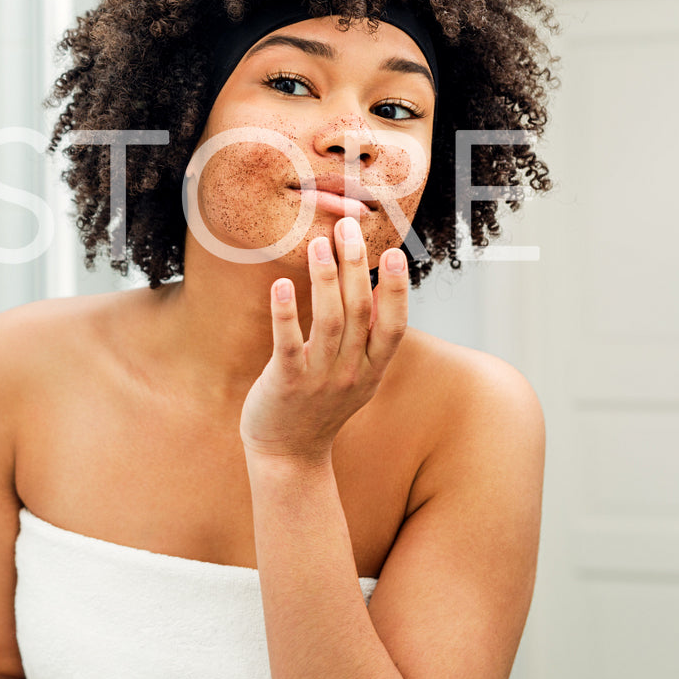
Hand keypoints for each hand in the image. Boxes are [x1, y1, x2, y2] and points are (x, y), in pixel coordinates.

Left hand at [239, 215, 409, 464]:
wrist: (289, 453)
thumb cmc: (320, 404)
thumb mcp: (357, 373)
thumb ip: (370, 336)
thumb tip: (382, 286)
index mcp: (372, 368)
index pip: (394, 324)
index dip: (396, 288)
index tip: (393, 250)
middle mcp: (352, 373)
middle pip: (359, 312)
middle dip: (355, 265)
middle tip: (348, 226)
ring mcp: (319, 379)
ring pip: (328, 322)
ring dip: (325, 279)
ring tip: (317, 242)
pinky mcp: (286, 383)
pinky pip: (288, 344)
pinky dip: (285, 313)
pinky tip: (281, 285)